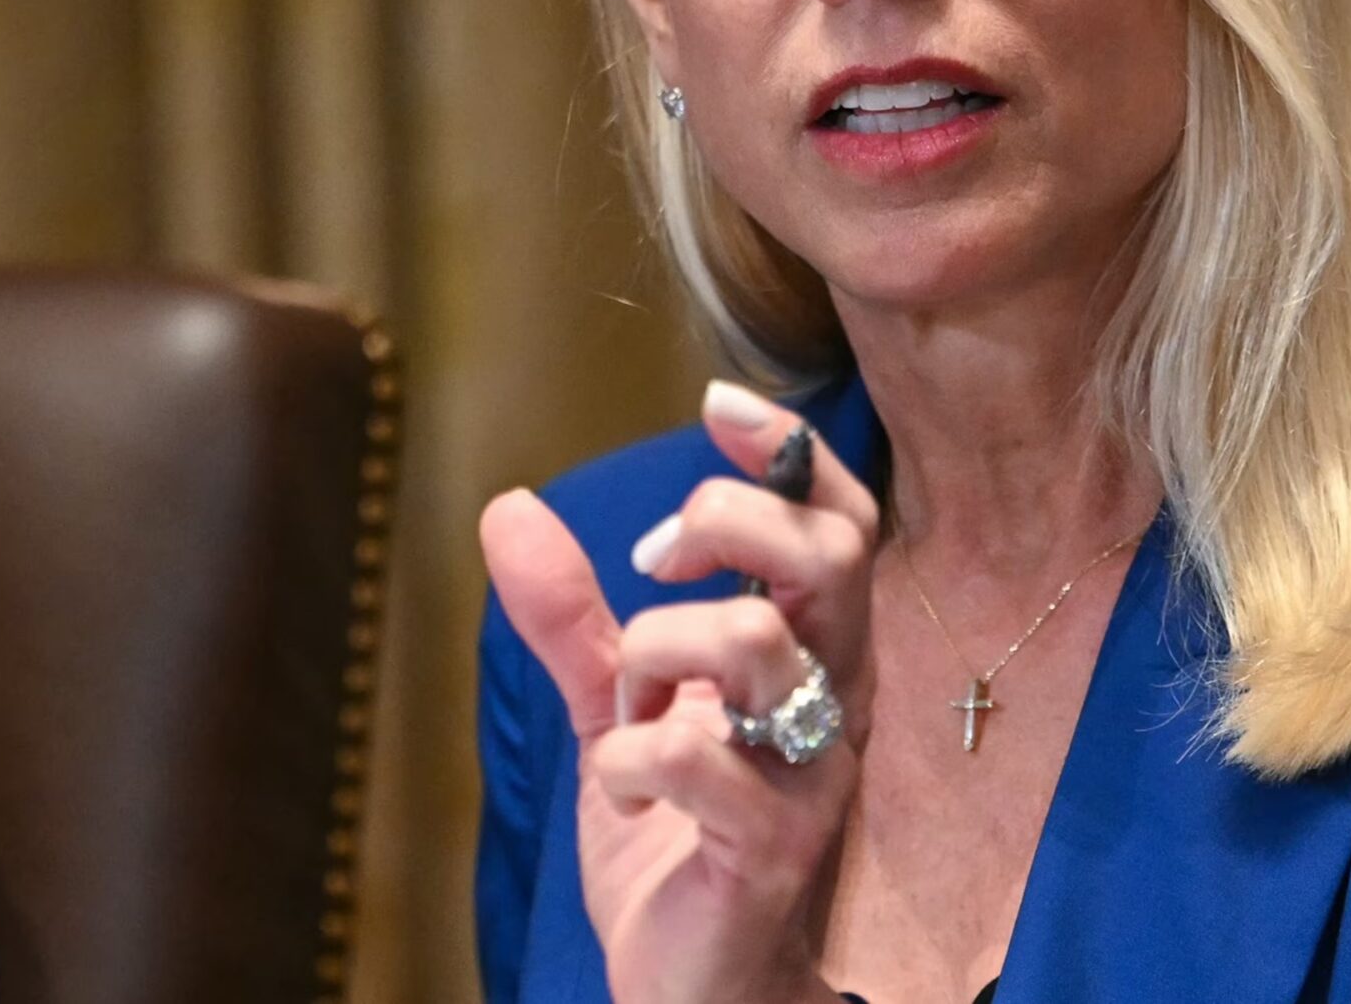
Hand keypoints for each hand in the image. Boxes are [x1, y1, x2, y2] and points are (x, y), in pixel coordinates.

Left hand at [481, 382, 880, 1003]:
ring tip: (628, 700)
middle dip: (728, 522)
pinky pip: (694, 758)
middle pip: (830, 556)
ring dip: (657, 650)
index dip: (790, 453)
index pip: (842, 521)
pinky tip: (627, 783)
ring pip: (757, 641)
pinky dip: (631, 756)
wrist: (699, 983)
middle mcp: (836, 698)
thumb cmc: (676, 838)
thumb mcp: (617, 708)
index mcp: (816, 653)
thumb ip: (574, 617)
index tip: (715, 405)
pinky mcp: (772, 845)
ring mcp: (812, 771)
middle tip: (655, 557)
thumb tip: (508, 506)